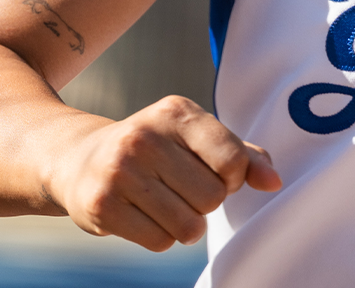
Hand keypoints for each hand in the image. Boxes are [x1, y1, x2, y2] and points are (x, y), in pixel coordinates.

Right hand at [45, 95, 283, 250]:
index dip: (233, 179)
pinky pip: (160, 242)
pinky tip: (144, 215)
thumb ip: (244, 155)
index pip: (233, 160)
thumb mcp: (197, 138)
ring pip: (189, 225)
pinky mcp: (101, 206)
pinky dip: (161, 238)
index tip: (218, 175)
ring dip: (186, 225)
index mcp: (176, 112)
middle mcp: (145, 137)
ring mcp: (119, 171)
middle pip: (212, 197)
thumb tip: (274, 181)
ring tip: (166, 204)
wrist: (79, 159)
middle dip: (206, 202)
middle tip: (182, 189)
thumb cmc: (157, 149)